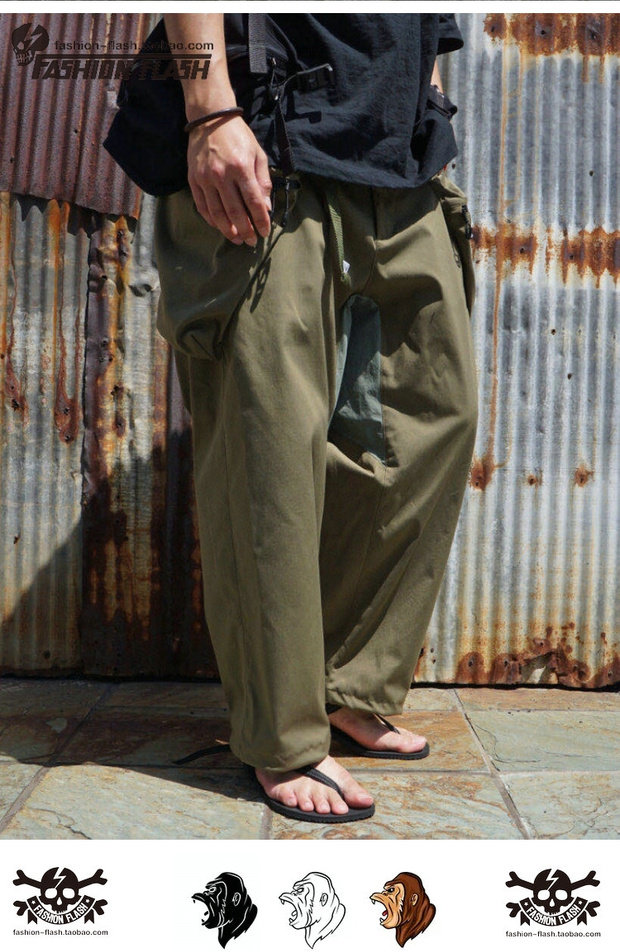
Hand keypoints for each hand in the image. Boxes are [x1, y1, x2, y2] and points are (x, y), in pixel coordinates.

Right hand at [187, 116, 271, 245]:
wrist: (210, 119)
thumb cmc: (238, 136)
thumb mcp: (257, 153)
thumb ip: (263, 180)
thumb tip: (266, 207)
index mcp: (241, 167)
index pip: (254, 201)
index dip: (261, 220)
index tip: (264, 232)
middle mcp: (222, 174)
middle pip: (236, 212)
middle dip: (246, 230)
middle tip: (251, 242)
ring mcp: (205, 178)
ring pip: (217, 213)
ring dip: (228, 230)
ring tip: (237, 239)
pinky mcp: (193, 179)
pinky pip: (202, 206)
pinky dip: (211, 220)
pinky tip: (220, 227)